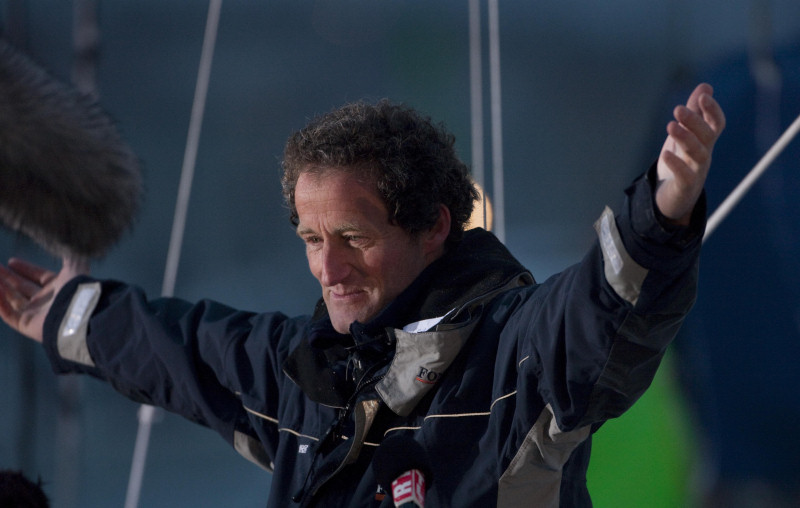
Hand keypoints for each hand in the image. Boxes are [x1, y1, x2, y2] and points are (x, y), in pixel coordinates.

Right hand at [0, 257, 88, 341]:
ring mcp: (36, 314)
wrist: (78, 314)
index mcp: (59, 287)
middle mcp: (47, 301)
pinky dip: (0, 303)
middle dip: (8, 277)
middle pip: (22, 287)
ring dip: (1, 288)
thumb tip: (67, 240)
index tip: (11, 261)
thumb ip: (70, 254)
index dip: (25, 269)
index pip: (39, 276)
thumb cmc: (77, 289)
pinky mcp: (27, 325)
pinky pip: (8, 314)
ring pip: (12, 299)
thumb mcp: (76, 266)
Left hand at [656, 83, 725, 224]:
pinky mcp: (685, 187)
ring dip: (685, 138)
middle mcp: (704, 155)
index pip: (716, 124)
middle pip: (707, 136)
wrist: (674, 199)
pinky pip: (685, 176)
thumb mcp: (686, 135)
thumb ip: (695, 112)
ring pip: (698, 154)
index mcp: (705, 142)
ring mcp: (697, 172)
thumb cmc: (681, 162)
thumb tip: (705, 86)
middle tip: (678, 109)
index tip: (703, 95)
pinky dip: (677, 165)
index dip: (712, 110)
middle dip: (695, 121)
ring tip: (670, 125)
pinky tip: (665, 155)